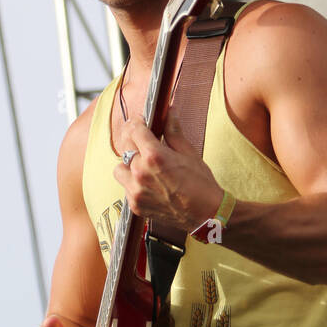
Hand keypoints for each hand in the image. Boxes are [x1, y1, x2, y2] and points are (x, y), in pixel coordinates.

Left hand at [114, 110, 221, 232]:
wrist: (206, 214)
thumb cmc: (201, 183)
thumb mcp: (188, 152)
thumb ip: (173, 131)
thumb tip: (170, 112)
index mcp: (154, 156)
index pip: (134, 129)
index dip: (137, 122)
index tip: (141, 122)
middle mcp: (140, 172)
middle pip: (124, 146)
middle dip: (133, 139)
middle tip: (144, 140)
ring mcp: (135, 191)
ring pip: (119, 168)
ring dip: (128, 164)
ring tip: (144, 165)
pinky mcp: (135, 205)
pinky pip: (126, 188)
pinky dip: (133, 183)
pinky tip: (149, 183)